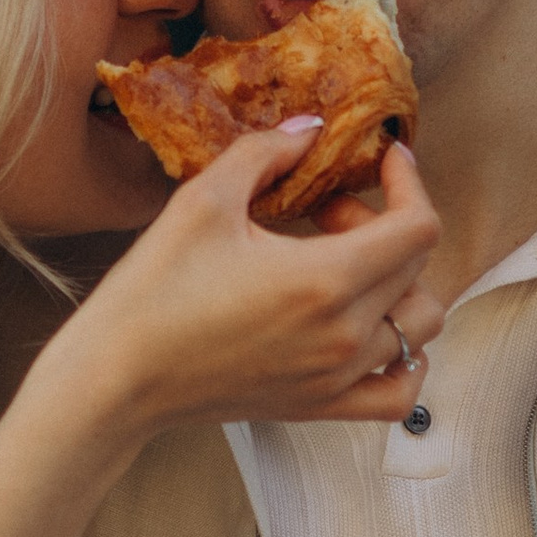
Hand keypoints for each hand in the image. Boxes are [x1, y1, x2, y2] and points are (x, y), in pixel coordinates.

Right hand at [51, 129, 443, 441]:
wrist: (118, 376)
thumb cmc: (154, 290)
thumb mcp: (203, 200)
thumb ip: (265, 153)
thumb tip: (309, 129)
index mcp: (324, 281)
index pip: (418, 227)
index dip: (410, 183)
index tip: (385, 162)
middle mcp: (344, 336)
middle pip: (418, 269)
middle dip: (386, 225)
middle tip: (328, 211)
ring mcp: (337, 379)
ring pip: (418, 328)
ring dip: (397, 284)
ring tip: (343, 267)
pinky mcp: (320, 407)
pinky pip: (398, 392)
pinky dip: (405, 359)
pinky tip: (371, 331)